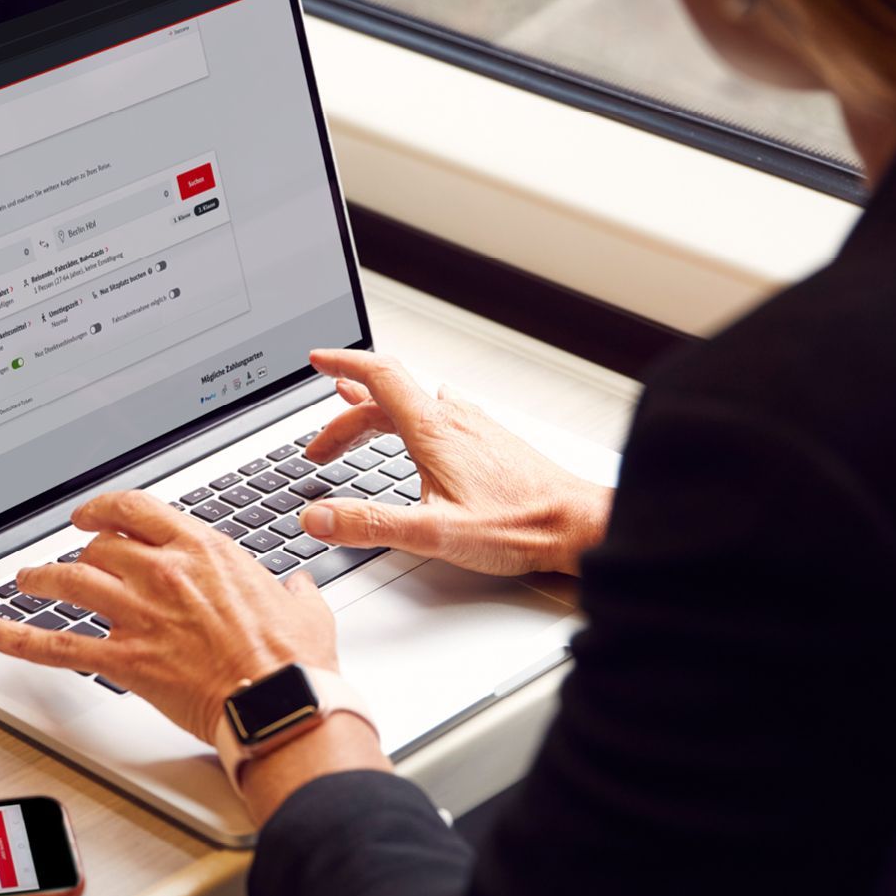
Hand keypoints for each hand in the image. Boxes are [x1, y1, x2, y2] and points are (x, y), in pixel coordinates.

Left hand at [0, 490, 340, 744]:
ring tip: (25, 581)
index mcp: (203, 551)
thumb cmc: (291, 660)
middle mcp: (164, 573)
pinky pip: (57, 646)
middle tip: (71, 560)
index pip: (135, 510)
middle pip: (99, 547)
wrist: (278, 702)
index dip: (104, 509)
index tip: (92, 515)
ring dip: (41, 580)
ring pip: (69, 583)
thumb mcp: (304, 607)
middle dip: (80, 553)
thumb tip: (295, 588)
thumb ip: (293, 590)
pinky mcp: (125, 659)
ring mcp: (139, 615)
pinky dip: (18, 638)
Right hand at [301, 349, 612, 575]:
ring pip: (414, 407)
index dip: (343, 364)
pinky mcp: (491, 441)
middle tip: (320, 449)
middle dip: (345, 420)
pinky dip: (412, 419)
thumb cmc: (518, 526)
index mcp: (433, 431)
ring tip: (357, 423)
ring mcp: (475, 427)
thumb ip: (370, 524)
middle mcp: (454, 420)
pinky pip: (441, 415)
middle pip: (386, 400)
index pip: (379, 377)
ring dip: (377, 415)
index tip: (317, 361)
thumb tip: (318, 518)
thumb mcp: (433, 533)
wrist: (577, 524)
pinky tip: (422, 430)